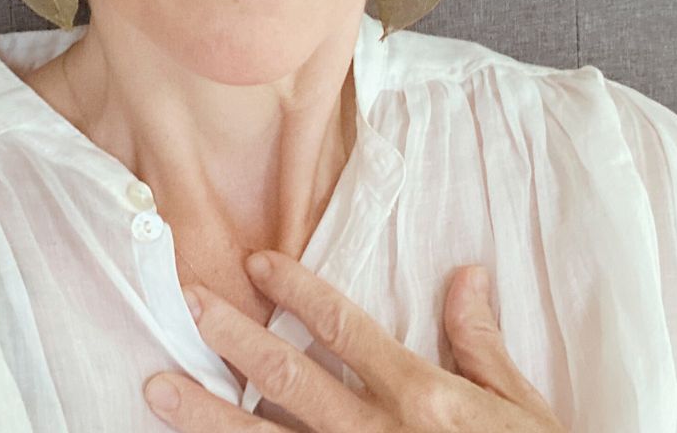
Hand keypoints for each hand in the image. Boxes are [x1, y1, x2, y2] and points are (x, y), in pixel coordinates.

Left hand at [142, 252, 564, 431]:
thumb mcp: (518, 406)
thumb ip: (480, 342)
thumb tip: (465, 274)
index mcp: (419, 396)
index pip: (344, 328)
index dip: (297, 291)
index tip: (257, 260)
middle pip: (290, 379)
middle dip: (235, 338)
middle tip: (188, 303)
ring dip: (209, 416)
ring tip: (157, 390)